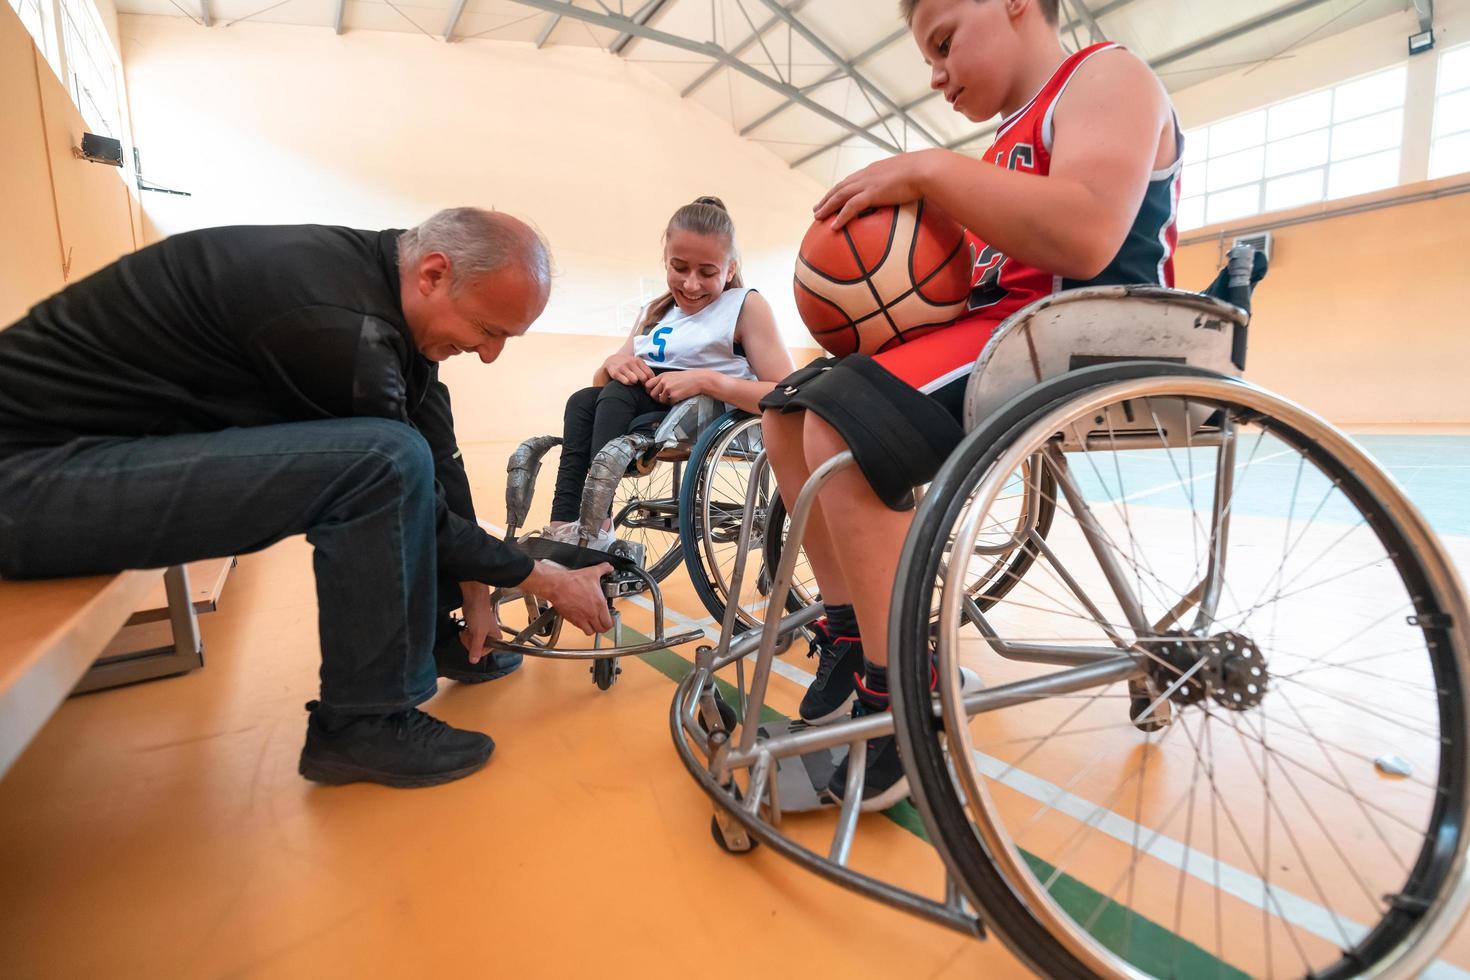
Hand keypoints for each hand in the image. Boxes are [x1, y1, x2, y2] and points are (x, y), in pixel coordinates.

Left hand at [458, 581, 501, 663]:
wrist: (474, 600)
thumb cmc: (480, 615)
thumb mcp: (478, 634)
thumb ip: (476, 648)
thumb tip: (474, 661)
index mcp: (495, 639)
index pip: (483, 652)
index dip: (475, 649)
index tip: (472, 641)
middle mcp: (490, 637)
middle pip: (476, 648)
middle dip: (469, 642)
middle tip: (468, 634)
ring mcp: (481, 633)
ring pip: (471, 643)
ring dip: (466, 638)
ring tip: (466, 630)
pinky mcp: (474, 629)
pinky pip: (468, 637)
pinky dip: (465, 634)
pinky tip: (465, 629)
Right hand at [518, 560, 613, 635]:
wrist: (557, 585)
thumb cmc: (573, 581)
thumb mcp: (592, 572)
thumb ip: (603, 569)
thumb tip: (608, 567)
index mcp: (599, 605)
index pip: (609, 623)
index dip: (611, 622)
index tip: (610, 618)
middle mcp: (591, 614)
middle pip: (601, 630)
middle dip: (603, 627)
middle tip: (602, 621)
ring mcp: (580, 618)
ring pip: (590, 632)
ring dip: (592, 628)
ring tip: (592, 622)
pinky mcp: (571, 619)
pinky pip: (579, 627)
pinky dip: (581, 625)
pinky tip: (581, 617)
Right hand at [604, 353, 653, 385]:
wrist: (611, 361)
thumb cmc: (628, 365)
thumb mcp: (636, 364)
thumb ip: (645, 370)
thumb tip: (654, 382)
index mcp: (638, 360)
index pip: (649, 374)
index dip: (650, 381)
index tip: (647, 385)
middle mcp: (631, 362)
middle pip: (643, 378)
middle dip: (643, 384)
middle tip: (641, 386)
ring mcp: (623, 367)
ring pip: (635, 380)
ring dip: (635, 384)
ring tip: (633, 383)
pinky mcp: (616, 372)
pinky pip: (626, 382)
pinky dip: (628, 384)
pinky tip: (626, 382)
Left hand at [645, 369, 713, 403]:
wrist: (699, 380)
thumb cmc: (687, 378)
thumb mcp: (672, 375)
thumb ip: (663, 380)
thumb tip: (655, 388)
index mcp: (662, 376)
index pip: (647, 384)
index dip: (649, 390)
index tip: (653, 392)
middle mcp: (664, 382)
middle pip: (651, 394)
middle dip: (656, 397)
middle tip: (662, 398)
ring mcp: (668, 389)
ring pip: (660, 400)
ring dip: (665, 401)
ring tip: (673, 397)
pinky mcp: (674, 396)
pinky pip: (669, 403)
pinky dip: (673, 402)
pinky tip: (679, 398)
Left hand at [813, 150, 933, 229]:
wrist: (926, 169)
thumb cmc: (924, 172)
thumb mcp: (909, 174)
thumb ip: (902, 181)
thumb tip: (908, 190)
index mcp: (874, 170)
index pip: (852, 180)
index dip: (840, 189)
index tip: (832, 196)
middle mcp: (866, 175)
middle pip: (840, 187)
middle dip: (827, 198)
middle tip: (817, 208)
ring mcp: (867, 184)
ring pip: (840, 196)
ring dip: (827, 206)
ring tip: (817, 217)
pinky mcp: (871, 193)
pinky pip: (850, 207)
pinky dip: (840, 217)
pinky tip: (833, 226)